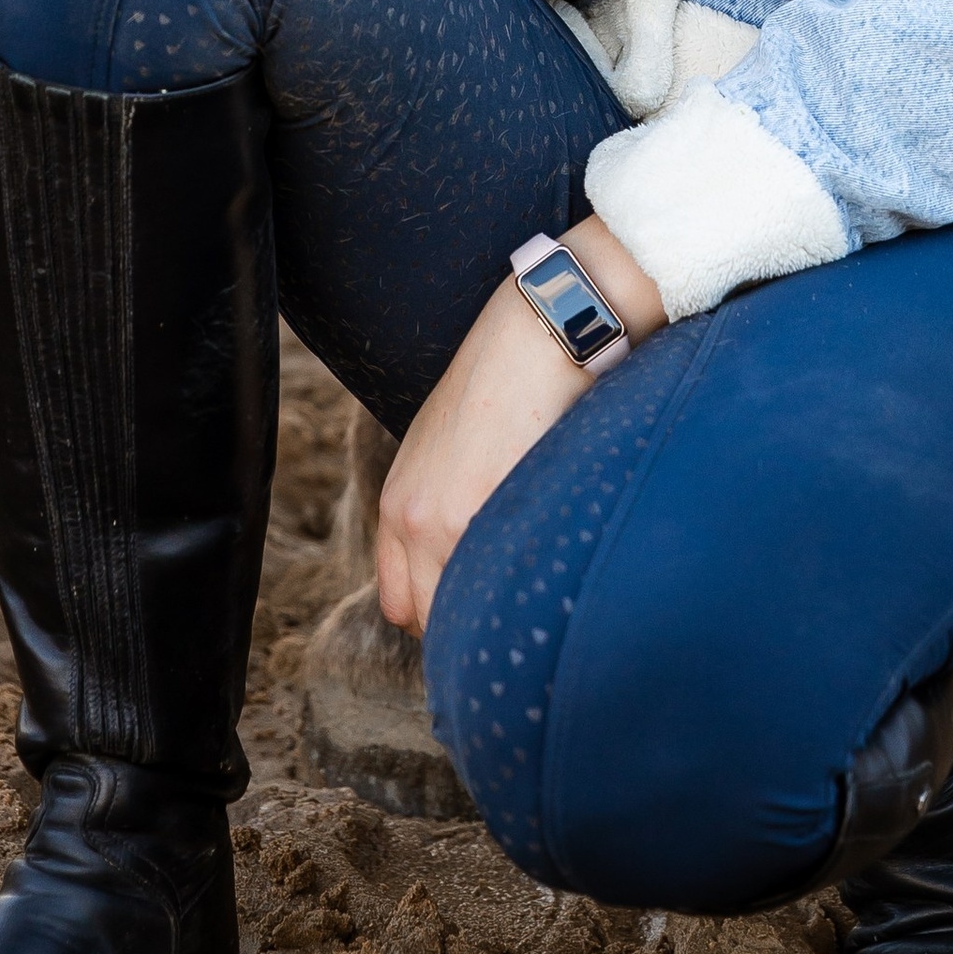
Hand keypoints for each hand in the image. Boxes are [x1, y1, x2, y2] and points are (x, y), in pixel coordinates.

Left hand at [377, 217, 664, 633]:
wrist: (538, 329)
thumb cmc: (505, 377)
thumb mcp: (446, 443)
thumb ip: (440, 504)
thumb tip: (471, 556)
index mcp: (397, 504)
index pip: (400, 605)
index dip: (439, 616)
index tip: (476, 611)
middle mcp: (413, 521)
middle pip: (429, 620)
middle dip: (467, 624)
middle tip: (511, 614)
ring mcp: (451, 522)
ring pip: (467, 613)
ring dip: (500, 613)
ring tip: (538, 596)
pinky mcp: (496, 512)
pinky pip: (506, 583)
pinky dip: (528, 588)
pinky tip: (555, 570)